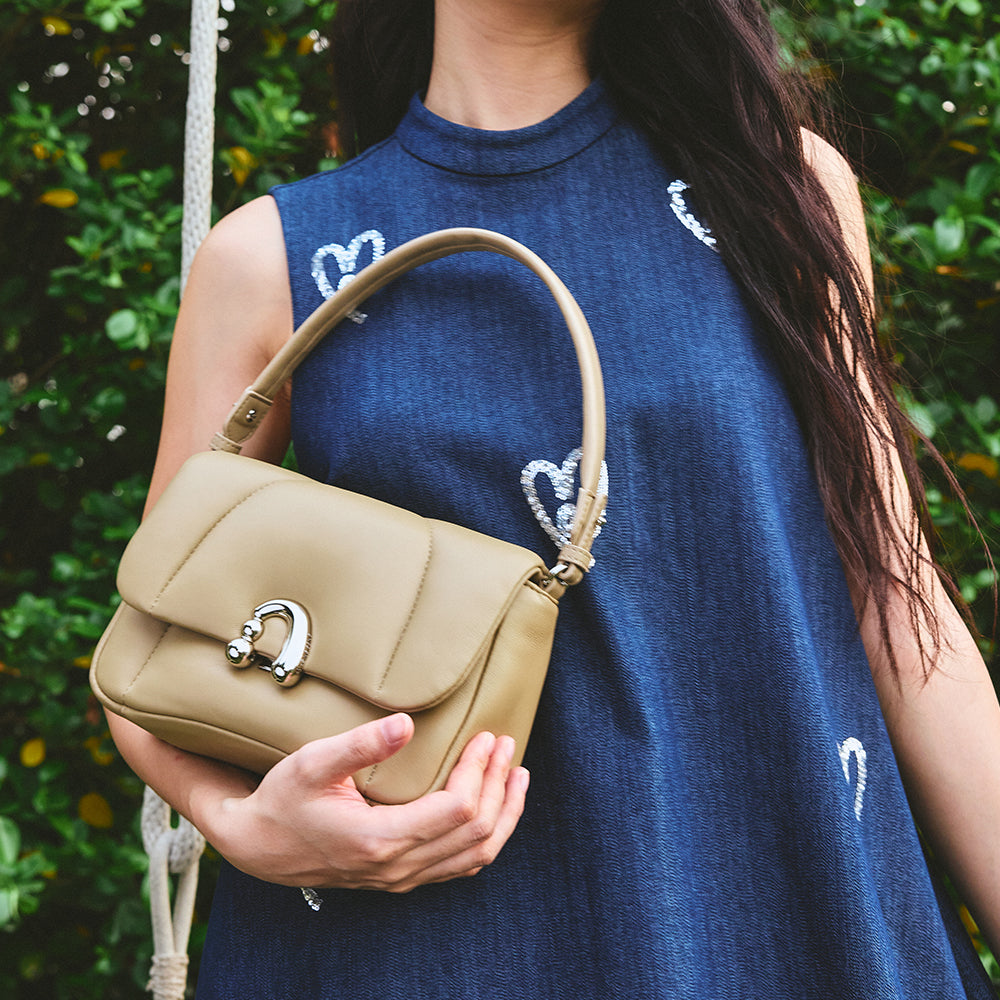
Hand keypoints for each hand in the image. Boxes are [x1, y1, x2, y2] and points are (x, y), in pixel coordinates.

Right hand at [201, 714, 528, 891]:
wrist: (258, 846)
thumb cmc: (283, 800)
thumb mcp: (312, 763)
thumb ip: (360, 744)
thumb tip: (406, 723)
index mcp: (379, 839)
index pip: (456, 810)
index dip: (479, 772)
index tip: (487, 737)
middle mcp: (396, 866)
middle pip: (475, 833)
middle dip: (499, 786)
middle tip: (506, 747)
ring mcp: (400, 877)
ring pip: (474, 856)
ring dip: (503, 815)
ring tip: (516, 776)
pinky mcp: (400, 876)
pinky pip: (459, 865)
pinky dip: (486, 837)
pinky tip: (493, 810)